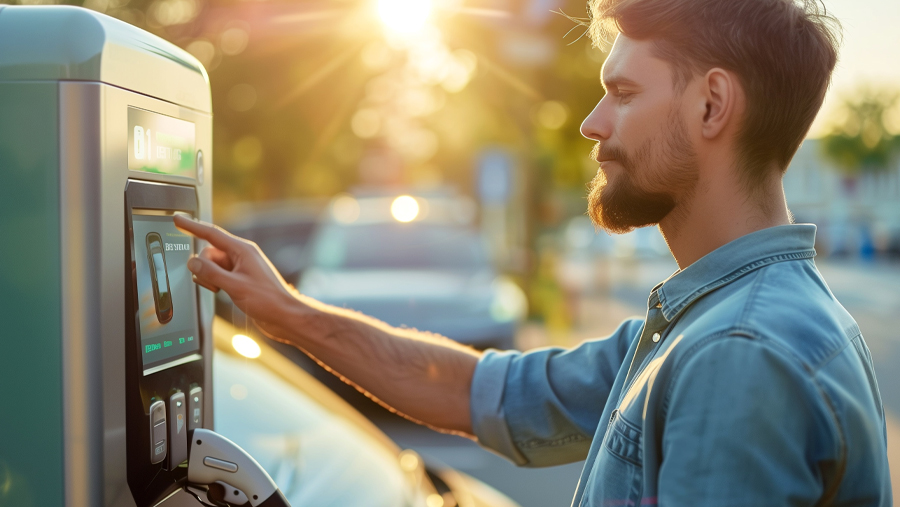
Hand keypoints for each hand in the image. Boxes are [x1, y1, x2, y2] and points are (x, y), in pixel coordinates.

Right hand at [173, 215, 305, 339]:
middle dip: (204, 267)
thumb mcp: (235, 286)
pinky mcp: (239, 278)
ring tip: (221, 290)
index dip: (192, 226)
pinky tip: (223, 292)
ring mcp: (240, 267)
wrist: (284, 316)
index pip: (211, 233)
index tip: (177, 219)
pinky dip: (215, 282)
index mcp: (242, 250)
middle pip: (209, 253)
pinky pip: (218, 274)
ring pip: (212, 265)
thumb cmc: (268, 300)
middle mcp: (241, 256)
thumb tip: (192, 262)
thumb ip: (211, 273)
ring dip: (209, 277)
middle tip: (213, 284)